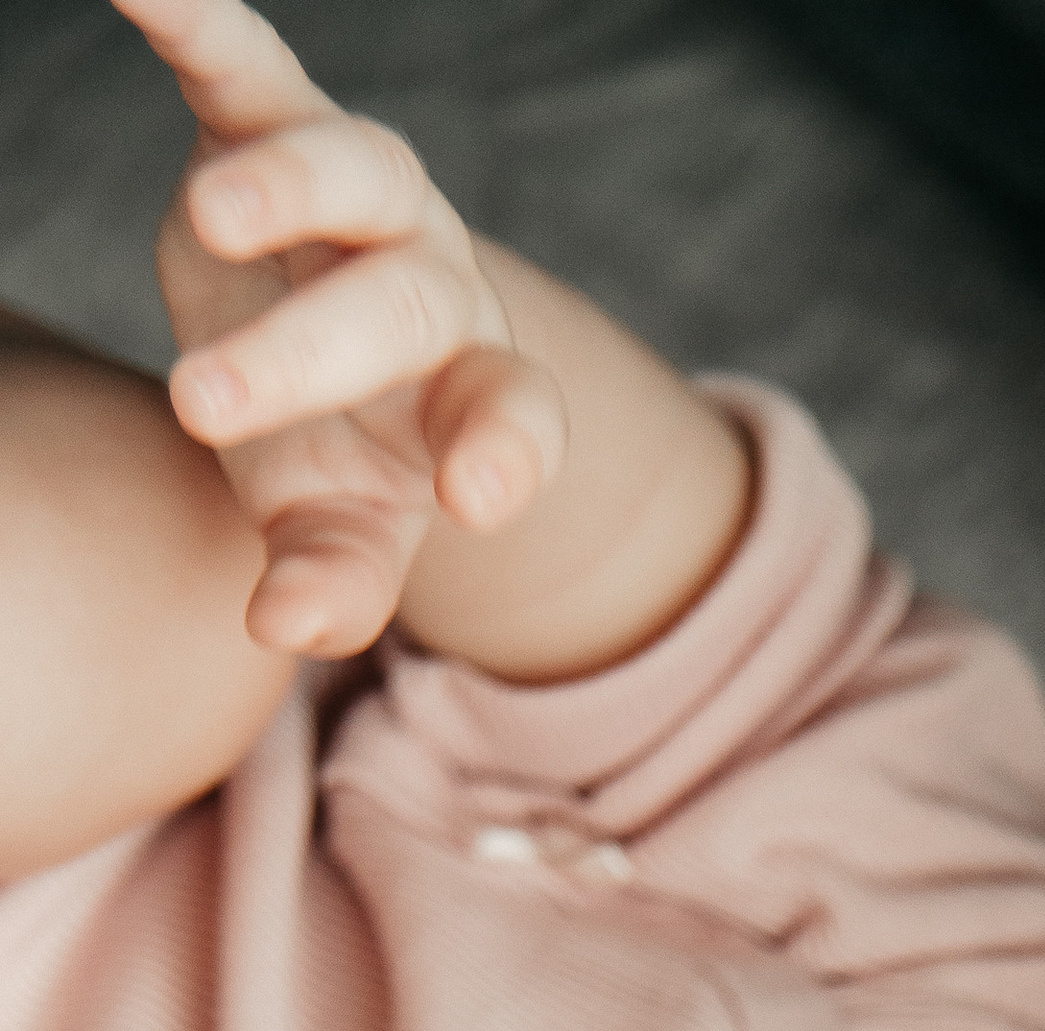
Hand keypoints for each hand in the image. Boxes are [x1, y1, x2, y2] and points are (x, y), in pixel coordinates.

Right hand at [116, 0, 567, 656]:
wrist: (331, 345)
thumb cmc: (347, 456)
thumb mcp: (344, 531)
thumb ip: (336, 581)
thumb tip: (290, 625)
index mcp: (474, 390)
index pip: (516, 417)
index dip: (507, 453)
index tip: (476, 499)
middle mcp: (436, 281)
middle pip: (399, 308)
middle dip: (305, 354)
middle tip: (205, 404)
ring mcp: (366, 195)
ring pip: (349, 171)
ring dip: (288, 184)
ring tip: (216, 217)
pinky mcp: (280, 117)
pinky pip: (246, 61)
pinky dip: (197, 19)